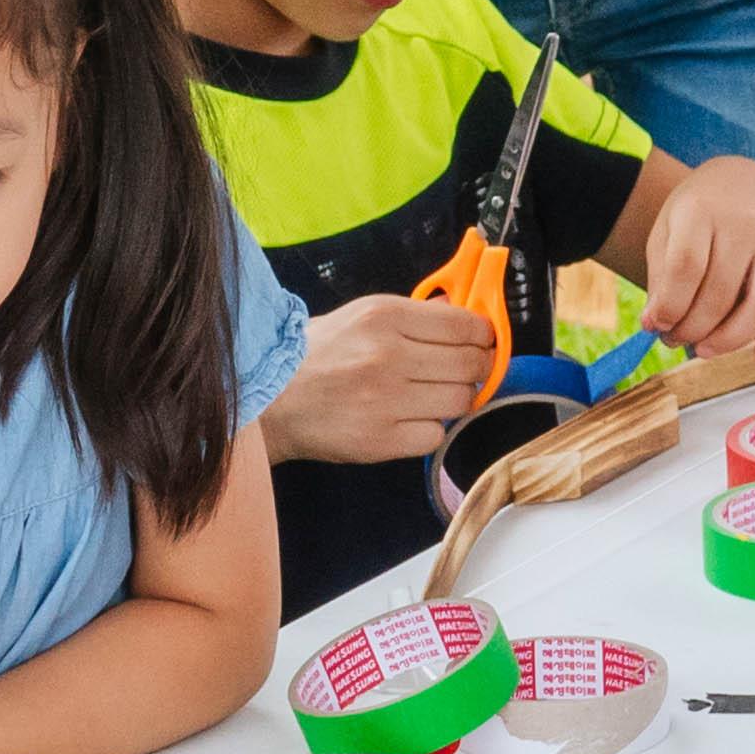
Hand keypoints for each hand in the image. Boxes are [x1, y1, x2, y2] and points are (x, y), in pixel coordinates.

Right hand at [266, 293, 508, 467]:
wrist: (271, 398)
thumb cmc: (318, 355)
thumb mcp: (362, 315)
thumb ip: (415, 315)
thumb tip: (463, 314)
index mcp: (385, 317)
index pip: (466, 325)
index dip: (484, 336)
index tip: (482, 343)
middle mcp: (389, 355)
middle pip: (471, 364)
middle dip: (476, 368)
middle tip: (462, 372)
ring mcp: (386, 400)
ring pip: (460, 401)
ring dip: (454, 400)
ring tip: (431, 396)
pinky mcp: (382, 439)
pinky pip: (436, 435)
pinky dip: (428, 430)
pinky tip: (408, 420)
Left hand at [629, 156, 754, 359]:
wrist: (748, 179)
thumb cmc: (702, 213)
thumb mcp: (669, 230)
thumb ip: (662, 276)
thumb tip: (655, 325)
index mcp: (703, 209)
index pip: (686, 267)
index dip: (669, 306)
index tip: (657, 326)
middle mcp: (748, 221)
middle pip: (722, 293)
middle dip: (694, 329)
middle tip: (678, 340)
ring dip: (732, 339)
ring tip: (706, 349)